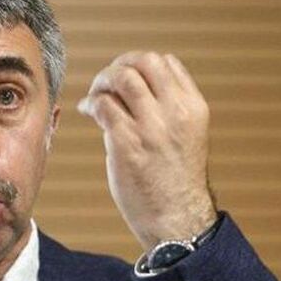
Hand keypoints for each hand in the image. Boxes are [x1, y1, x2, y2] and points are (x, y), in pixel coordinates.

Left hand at [77, 51, 216, 251]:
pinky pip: (102, 105)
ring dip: (101, 81)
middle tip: (106, 82)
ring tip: (95, 95)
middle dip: (119, 65)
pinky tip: (86, 111)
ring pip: (121, 77)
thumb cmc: (176, 182)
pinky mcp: (126, 143)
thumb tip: (134, 89)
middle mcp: (175, 112)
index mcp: (193, 108)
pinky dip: (90, 102)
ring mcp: (151, 127)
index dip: (140, 65)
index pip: (167, 62)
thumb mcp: (186, 136)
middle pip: (144, 61)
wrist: (176, 220)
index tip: (126, 79)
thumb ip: (168, 110)